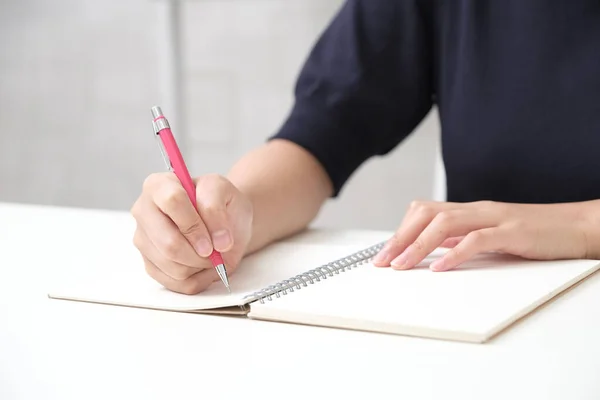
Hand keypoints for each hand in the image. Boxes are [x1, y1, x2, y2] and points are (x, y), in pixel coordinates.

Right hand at [131, 173, 252, 293]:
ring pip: (172, 266)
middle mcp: (143, 212)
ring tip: (213, 255)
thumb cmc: (221, 203)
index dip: (195, 224)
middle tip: (216, 252)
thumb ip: (217, 207)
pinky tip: (205, 265)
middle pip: (168, 243)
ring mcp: (143, 240)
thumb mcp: (224, 191)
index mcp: (158, 186)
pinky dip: (198, 278)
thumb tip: (219, 241)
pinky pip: (175, 282)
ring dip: (201, 266)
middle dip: (199, 253)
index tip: (214, 240)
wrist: (226, 221)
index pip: (172, 202)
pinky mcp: (150, 265)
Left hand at [372, 200, 590, 271]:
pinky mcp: (513, 232)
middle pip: (427, 213)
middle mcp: (477, 210)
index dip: (400, 231)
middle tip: (382, 261)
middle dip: (400, 237)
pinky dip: (456, 253)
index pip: (423, 211)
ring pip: (446, 223)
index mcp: (469, 211)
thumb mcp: (490, 235)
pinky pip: (478, 239)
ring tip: (401, 265)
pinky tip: (440, 268)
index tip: (383, 254)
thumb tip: (432, 250)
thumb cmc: (534, 234)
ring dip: (419, 245)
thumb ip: (462, 239)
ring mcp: (494, 218)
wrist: (576, 226)